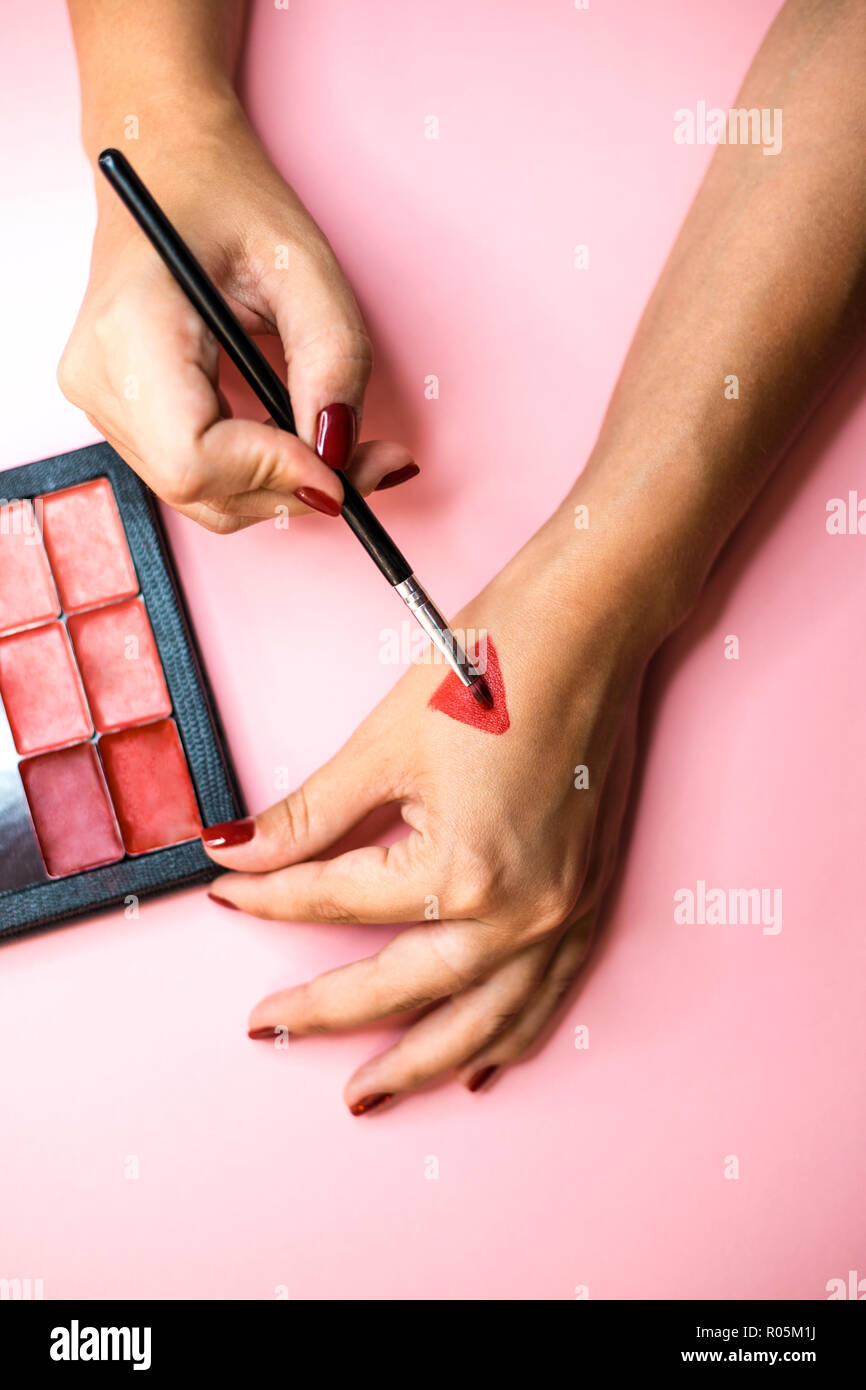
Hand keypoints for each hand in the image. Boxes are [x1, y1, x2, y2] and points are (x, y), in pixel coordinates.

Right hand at [58, 100, 416, 531]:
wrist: (169, 169)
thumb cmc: (227, 200)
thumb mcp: (306, 264)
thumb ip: (333, 359)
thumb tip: (338, 451)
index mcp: (132, 328)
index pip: (194, 456)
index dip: (274, 474)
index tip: (343, 466)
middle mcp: (101, 377)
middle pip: (200, 488)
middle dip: (293, 488)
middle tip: (374, 461)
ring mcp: (103, 403)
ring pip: (201, 497)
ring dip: (281, 487)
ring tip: (341, 444)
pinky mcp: (122, 417)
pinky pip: (196, 478)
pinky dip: (258, 475)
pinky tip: (296, 438)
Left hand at [202, 506, 655, 1111]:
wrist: (592, 626)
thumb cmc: (498, 667)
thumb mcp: (384, 743)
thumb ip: (308, 816)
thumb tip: (238, 851)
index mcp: (461, 871)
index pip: (337, 903)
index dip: (268, 901)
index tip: (227, 896)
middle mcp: (519, 912)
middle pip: (403, 988)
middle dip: (326, 1014)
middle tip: (269, 1030)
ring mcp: (563, 913)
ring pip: (483, 1021)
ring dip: (423, 1064)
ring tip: (369, 1093)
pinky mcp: (587, 898)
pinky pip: (546, 998)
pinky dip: (507, 1036)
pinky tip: (479, 1063)